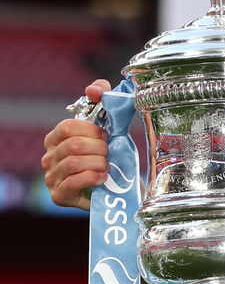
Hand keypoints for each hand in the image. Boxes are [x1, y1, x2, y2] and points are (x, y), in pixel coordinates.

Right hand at [41, 79, 110, 209]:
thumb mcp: (108, 126)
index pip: (67, 126)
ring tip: (107, 166)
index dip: (90, 129)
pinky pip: (75, 182)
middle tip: (109, 153)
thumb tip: (94, 88)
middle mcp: (49, 157)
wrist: (116, 188)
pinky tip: (102, 178)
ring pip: (75, 163)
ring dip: (98, 163)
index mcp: (56, 138)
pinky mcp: (59, 195)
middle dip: (99, 148)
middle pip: (74, 145)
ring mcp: (52, 177)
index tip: (105, 134)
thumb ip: (102, 100)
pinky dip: (93, 177)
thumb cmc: (108, 155)